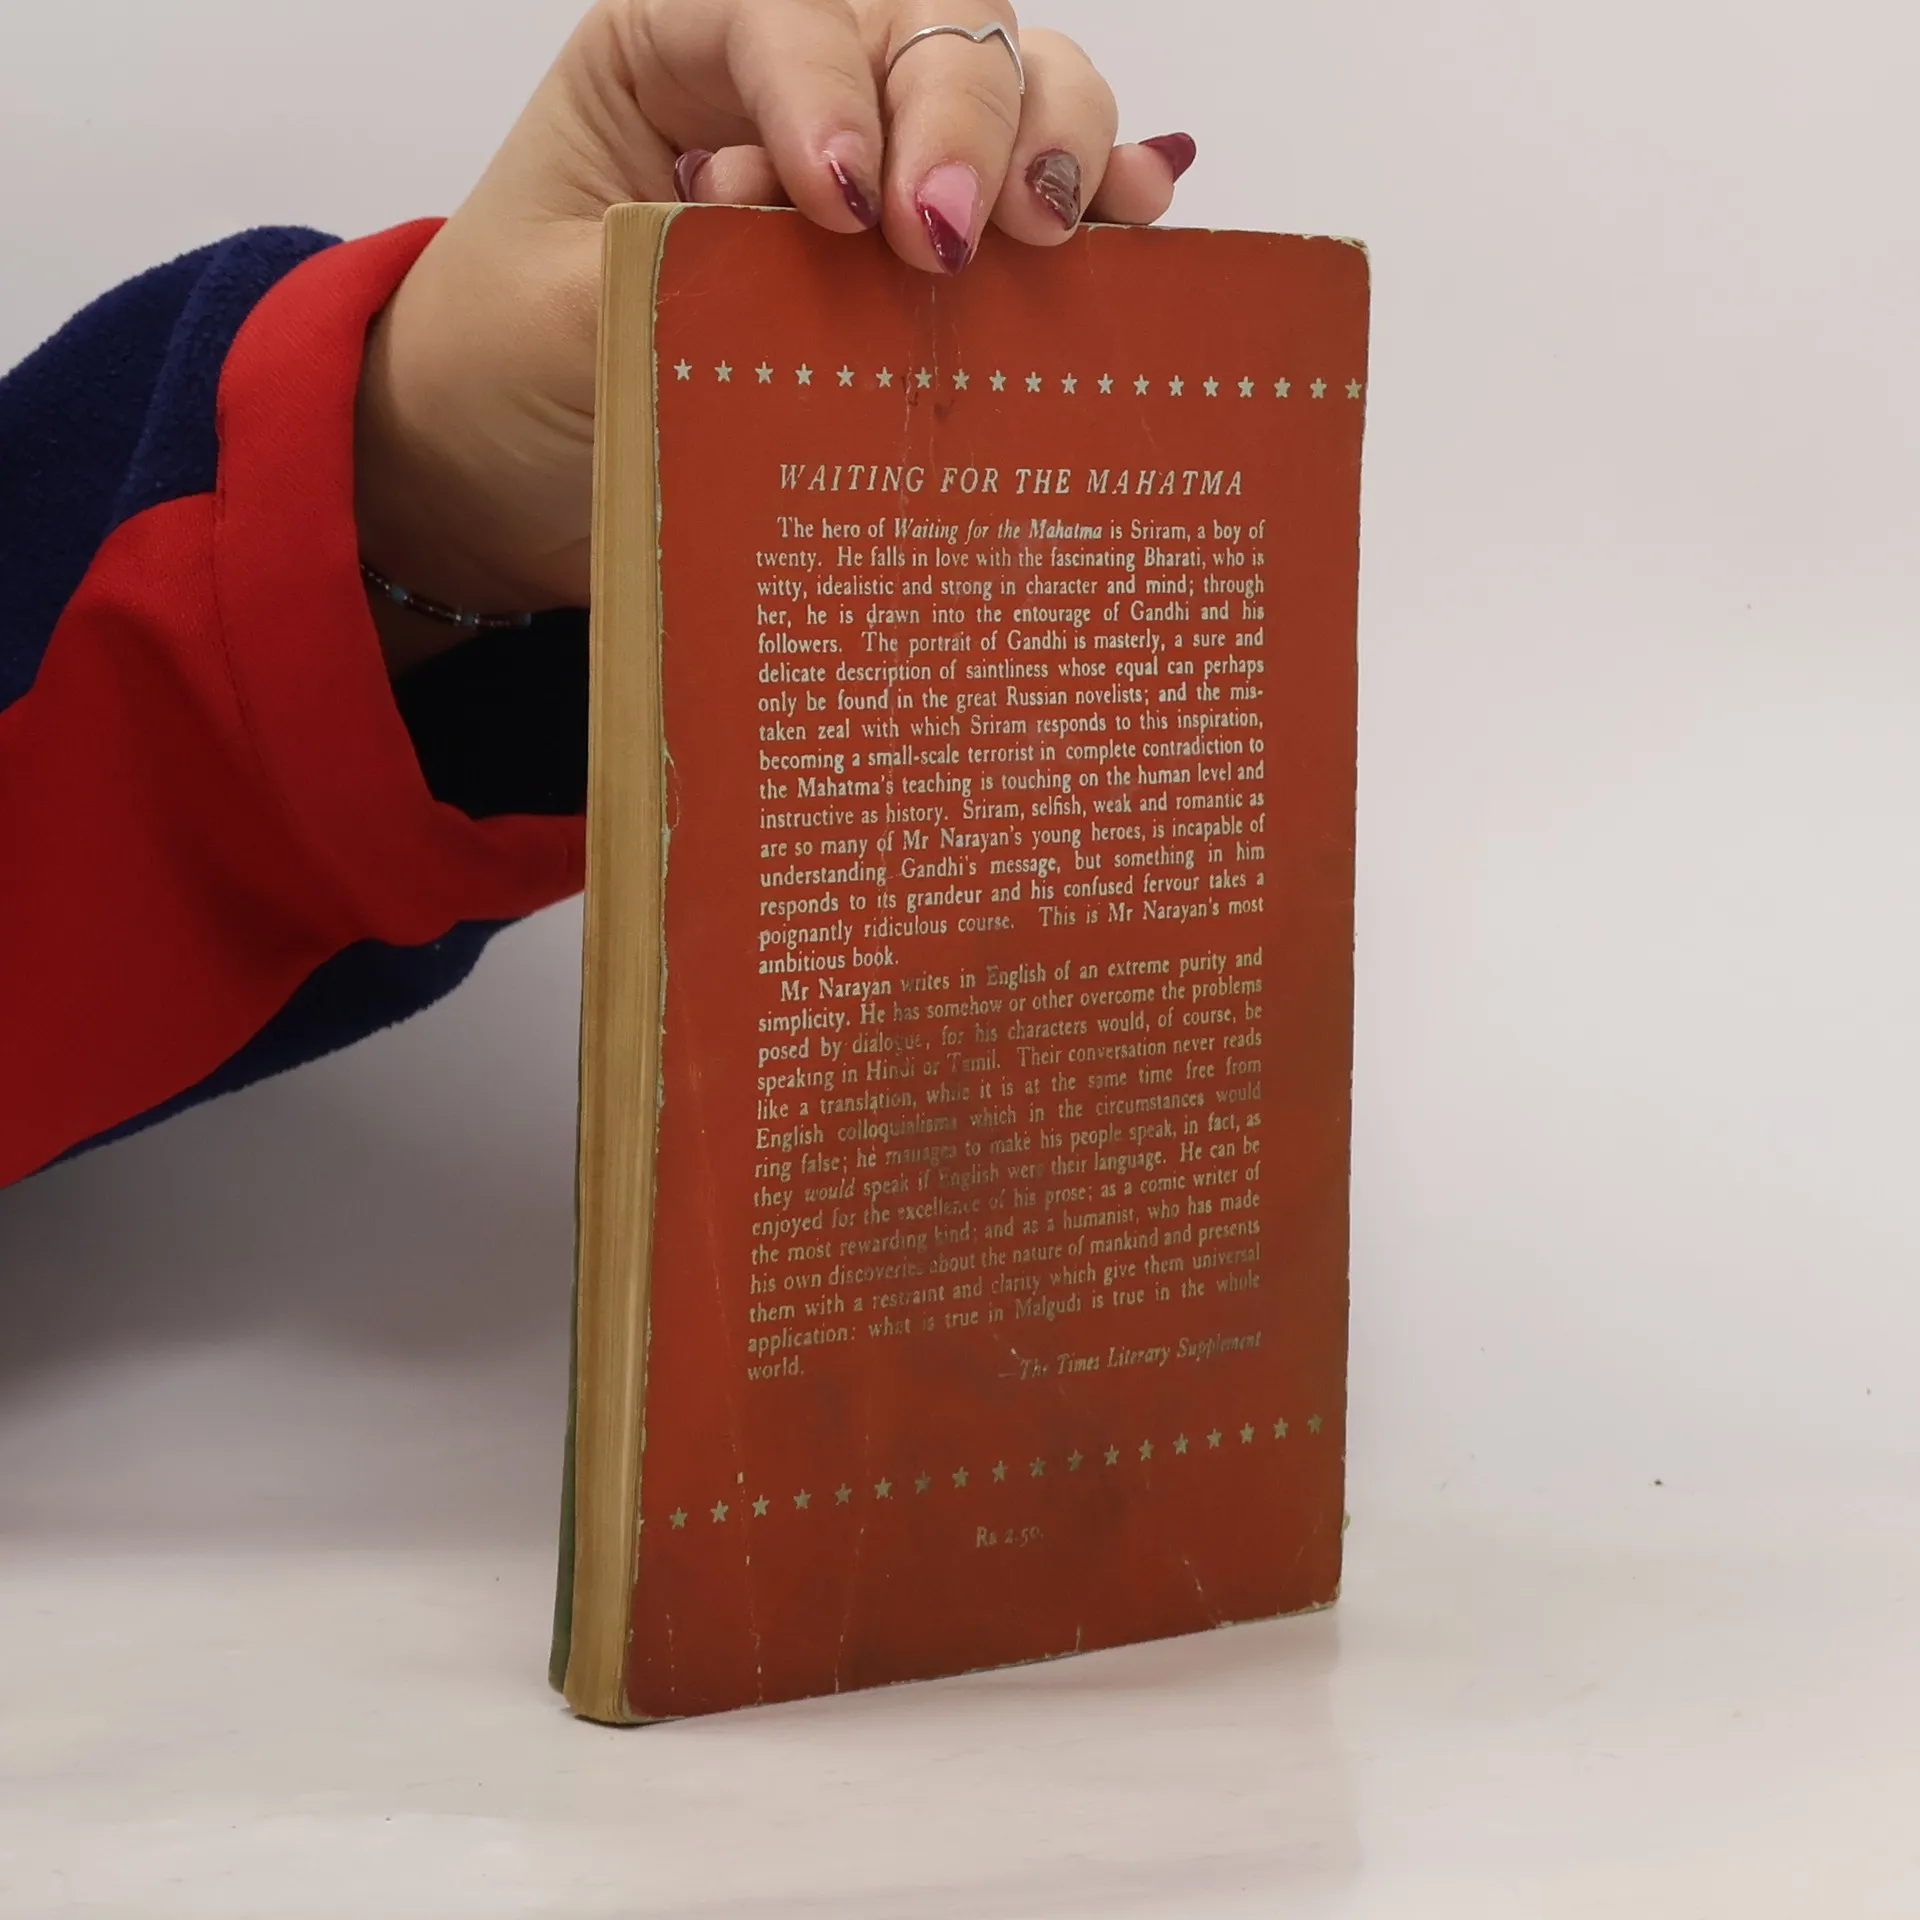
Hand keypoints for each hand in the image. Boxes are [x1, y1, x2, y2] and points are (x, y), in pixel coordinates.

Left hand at [355, 0, 1194, 660]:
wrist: (498, 466)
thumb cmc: (501, 370)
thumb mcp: (562, 317)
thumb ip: (689, 280)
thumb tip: (855, 281)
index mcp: (672, 49)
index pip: (782, 13)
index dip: (832, 91)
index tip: (843, 212)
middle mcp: (789, 77)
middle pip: (924, 22)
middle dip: (965, 114)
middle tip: (963, 239)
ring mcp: (873, 154)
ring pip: (1001, 79)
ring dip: (1049, 138)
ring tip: (1056, 230)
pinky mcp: (915, 251)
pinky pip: (1026, 191)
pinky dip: (1094, 196)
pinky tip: (1139, 220)